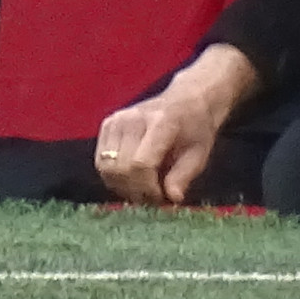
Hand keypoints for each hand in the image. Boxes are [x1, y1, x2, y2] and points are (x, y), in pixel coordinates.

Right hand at [93, 45, 254, 203]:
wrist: (184, 100)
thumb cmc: (195, 128)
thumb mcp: (199, 154)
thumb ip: (184, 176)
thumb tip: (172, 198)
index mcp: (160, 122)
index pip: (141, 164)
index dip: (148, 188)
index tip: (162, 197)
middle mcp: (132, 118)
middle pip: (120, 168)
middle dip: (136, 190)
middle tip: (153, 197)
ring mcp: (116, 120)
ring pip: (106, 167)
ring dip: (122, 186)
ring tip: (143, 189)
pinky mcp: (107, 125)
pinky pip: (100, 161)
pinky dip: (113, 177)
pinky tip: (132, 178)